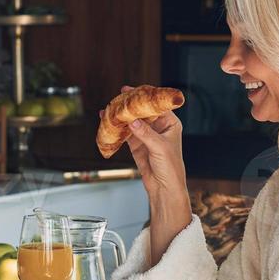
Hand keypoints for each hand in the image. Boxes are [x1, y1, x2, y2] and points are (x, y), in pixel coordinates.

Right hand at [107, 86, 186, 202]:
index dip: (144, 97)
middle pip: (142, 112)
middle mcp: (158, 128)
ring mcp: (146, 136)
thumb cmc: (171, 167)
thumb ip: (145, 133)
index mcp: (170, 124)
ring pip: (132, 122)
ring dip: (121, 117)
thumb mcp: (159, 148)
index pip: (156, 106)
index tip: (132, 91)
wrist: (164, 188)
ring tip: (109, 109)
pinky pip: (126, 134)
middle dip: (130, 106)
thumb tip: (132, 121)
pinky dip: (117, 129)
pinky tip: (108, 123)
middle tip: (118, 97)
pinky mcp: (137, 146)